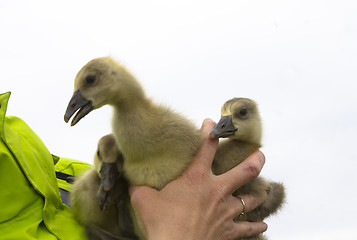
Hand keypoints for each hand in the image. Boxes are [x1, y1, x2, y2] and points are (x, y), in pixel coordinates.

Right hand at [129, 119, 267, 239]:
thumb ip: (140, 186)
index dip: (211, 131)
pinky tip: (263, 225)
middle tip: (260, 153)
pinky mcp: (228, 230)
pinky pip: (248, 228)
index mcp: (196, 178)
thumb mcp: (143, 200)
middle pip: (245, 170)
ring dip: (257, 194)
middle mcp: (216, 191)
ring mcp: (225, 211)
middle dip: (255, 159)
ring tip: (263, 190)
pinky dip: (256, 226)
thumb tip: (132, 178)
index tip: (213, 123)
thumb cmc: (161, 224)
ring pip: (250, 199)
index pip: (207, 147)